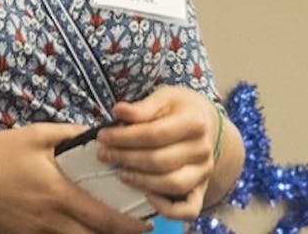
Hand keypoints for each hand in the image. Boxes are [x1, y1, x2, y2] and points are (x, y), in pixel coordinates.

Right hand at [0, 123, 154, 233]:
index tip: (146, 225)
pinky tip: (73, 226)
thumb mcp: (36, 135)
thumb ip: (71, 135)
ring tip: (106, 228)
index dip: (129, 226)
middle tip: (134, 230)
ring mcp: (34, 232)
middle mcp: (50, 219)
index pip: (103, 218)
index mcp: (58, 194)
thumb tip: (98, 135)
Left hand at [95, 86, 220, 219]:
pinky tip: (147, 197)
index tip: (103, 136)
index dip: (125, 137)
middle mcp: (203, 149)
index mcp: (195, 122)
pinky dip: (169, 209)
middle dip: (126, 158)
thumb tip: (118, 111)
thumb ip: (142, 107)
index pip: (155, 134)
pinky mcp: (202, 189)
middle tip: (103, 154)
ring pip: (172, 184)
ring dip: (141, 181)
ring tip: (119, 172)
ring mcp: (204, 171)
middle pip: (160, 160)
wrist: (201, 122)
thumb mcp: (162, 98)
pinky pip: (189, 209)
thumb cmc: (176, 109)